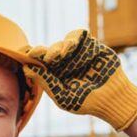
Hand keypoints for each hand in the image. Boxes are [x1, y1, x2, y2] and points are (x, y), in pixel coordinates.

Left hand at [21, 29, 136, 130]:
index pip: (39, 62)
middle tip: (38, 53)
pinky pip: (78, 34)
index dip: (30, 55)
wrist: (112, 98)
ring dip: (58, 47)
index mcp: (55, 74)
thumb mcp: (62, 95)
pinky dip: (73, 37)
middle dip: (41, 51)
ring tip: (59, 55)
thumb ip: (45, 82)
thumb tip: (25, 69)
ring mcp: (77, 53)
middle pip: (48, 50)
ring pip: (62, 42)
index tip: (23, 53)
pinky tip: (71, 46)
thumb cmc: (86, 102)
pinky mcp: (91, 45)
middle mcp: (65, 62)